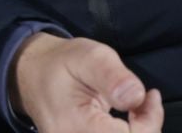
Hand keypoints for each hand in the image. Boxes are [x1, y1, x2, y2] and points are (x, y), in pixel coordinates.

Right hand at [10, 34, 162, 130]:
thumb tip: (136, 96)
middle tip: (146, 102)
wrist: (32, 77)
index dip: (148, 124)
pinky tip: (132, 121)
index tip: (149, 97)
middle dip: (147, 130)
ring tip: (138, 110)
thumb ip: (112, 76)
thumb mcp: (88, 56)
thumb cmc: (60, 64)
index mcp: (74, 128)